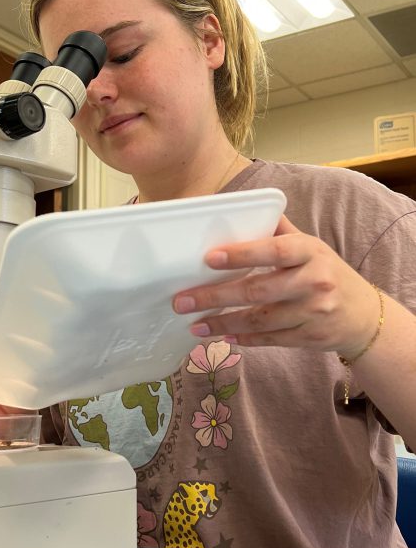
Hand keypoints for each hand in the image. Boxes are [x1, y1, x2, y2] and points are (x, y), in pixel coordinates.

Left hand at [172, 215, 381, 357]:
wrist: (364, 315)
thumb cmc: (327, 273)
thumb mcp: (312, 247)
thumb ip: (280, 232)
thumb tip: (246, 208)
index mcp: (310, 252)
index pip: (273, 251)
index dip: (241, 254)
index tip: (209, 258)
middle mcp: (313, 282)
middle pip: (257, 290)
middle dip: (215, 297)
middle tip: (183, 301)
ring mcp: (312, 313)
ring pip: (259, 320)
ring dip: (222, 324)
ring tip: (195, 324)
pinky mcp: (309, 338)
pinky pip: (269, 339)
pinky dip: (244, 339)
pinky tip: (222, 336)